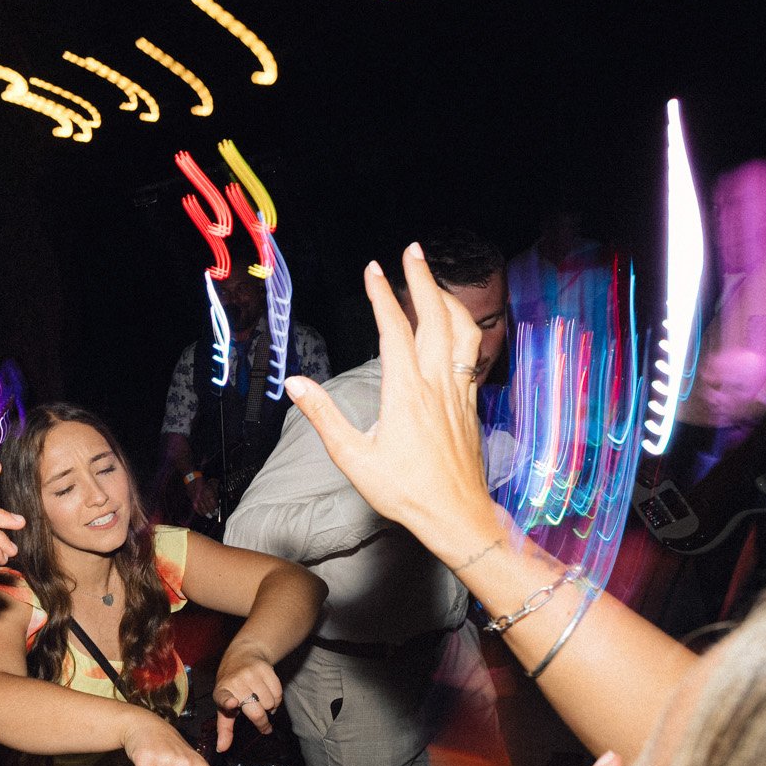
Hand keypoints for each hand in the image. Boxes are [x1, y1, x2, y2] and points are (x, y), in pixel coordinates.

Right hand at [184, 473, 219, 519]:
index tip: (217, 509)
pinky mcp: (193, 500)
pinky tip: (202, 514)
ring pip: (203, 509)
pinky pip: (196, 508)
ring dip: (207, 513)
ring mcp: (197, 499)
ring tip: (209, 516)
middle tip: (214, 514)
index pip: (214, 503)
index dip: (216, 507)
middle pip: (209, 507)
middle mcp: (203, 497)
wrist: (191, 479)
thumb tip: (217, 500)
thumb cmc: (201, 482)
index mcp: (208, 492)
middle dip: (212, 512)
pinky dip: (200, 512)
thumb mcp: (210, 486)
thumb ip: (214, 493)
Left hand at [212, 648, 283, 751]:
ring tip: (261, 703)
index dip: (228, 702)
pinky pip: (279, 694)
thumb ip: (224, 728)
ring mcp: (250, 675)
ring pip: (270, 704)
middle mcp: (235, 682)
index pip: (224, 698)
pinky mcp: (265, 669)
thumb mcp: (223, 706)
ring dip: (270, 708)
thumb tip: (221, 749)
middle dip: (262, 721)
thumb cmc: (231, 688)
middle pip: (256, 711)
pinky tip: (269, 695)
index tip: (233, 703)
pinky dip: (277, 700)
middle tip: (264, 726)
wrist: (242, 656)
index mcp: (222, 692)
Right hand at [282, 245, 493, 546]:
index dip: (382, 295)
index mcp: (405, 392)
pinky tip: (455, 328)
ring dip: (449, 300)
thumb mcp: (352, 456)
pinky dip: (463, 328)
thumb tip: (295, 383)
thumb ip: (323, 415)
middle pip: (435, 317)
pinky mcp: (470, 403)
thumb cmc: (403, 491)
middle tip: (412, 252)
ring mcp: (458, 391)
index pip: (394, 329)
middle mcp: (436, 384)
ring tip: (434, 283)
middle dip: (423, 279)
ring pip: (462, 331)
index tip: (373, 269)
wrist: (455, 514)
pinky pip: (471, 353)